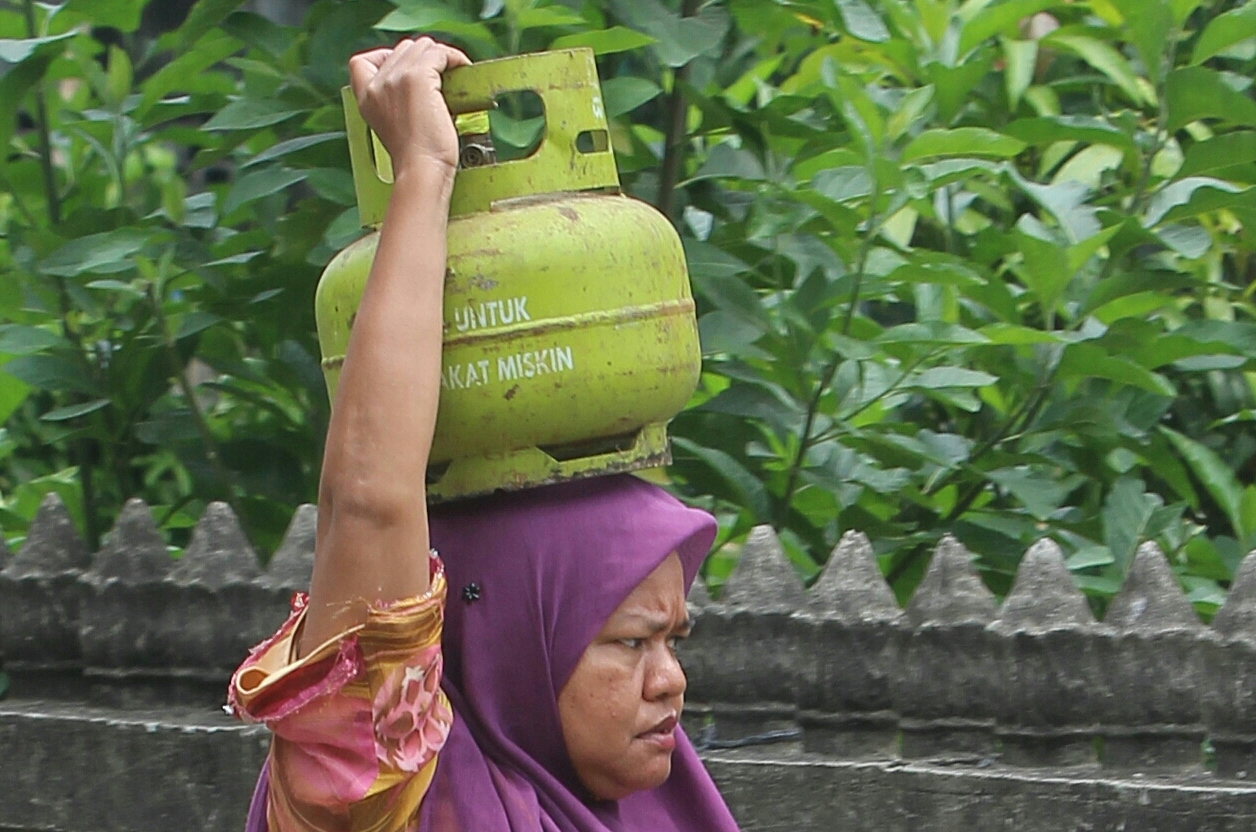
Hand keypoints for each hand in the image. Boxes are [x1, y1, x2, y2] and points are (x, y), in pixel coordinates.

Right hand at [349, 37, 471, 178]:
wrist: (421, 170)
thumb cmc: (417, 160)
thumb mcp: (396, 127)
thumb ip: (396, 103)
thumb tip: (425, 84)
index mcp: (365, 98)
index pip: (362, 62)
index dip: (387, 59)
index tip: (408, 72)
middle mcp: (376, 84)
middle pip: (402, 49)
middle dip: (425, 59)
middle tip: (444, 76)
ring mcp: (395, 78)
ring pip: (422, 47)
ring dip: (442, 57)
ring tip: (455, 73)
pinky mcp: (416, 77)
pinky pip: (440, 53)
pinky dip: (455, 58)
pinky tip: (462, 69)